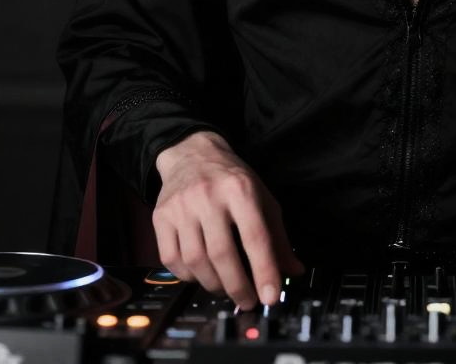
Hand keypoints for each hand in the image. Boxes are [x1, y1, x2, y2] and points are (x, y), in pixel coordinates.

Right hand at [153, 130, 303, 307]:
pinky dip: (188, 276)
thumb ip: (277, 235)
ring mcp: (181, 207)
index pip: (255, 235)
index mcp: (240, 189)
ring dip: (214, 284)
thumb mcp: (261, 197)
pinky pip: (172, 259)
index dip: (264, 270)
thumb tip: (294, 271)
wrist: (192, 154)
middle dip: (237, 286)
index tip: (270, 297)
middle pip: (222, 253)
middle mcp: (209, 196)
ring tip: (226, 288)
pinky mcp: (161, 217)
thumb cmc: (231, 178)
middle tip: (247, 301)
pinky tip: (201, 275)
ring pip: (196, 261)